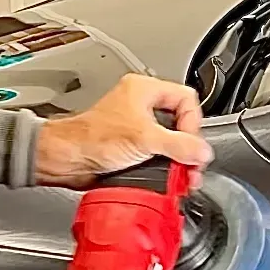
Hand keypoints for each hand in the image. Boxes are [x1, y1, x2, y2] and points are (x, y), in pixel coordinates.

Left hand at [34, 73, 213, 189]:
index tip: (191, 144)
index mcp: (144, 90)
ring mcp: (136, 128)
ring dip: (178, 161)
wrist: (67, 160)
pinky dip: (164, 168)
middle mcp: (141, 106)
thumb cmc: (92, 138)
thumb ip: (179, 145)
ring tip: (182, 177)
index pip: (186, 99)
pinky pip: (156, 156)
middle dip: (188, 147)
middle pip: (180, 124)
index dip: (192, 123)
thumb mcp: (145, 139)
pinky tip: (167, 179)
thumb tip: (202, 152)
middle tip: (191, 165)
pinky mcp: (131, 149)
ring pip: (170, 143)